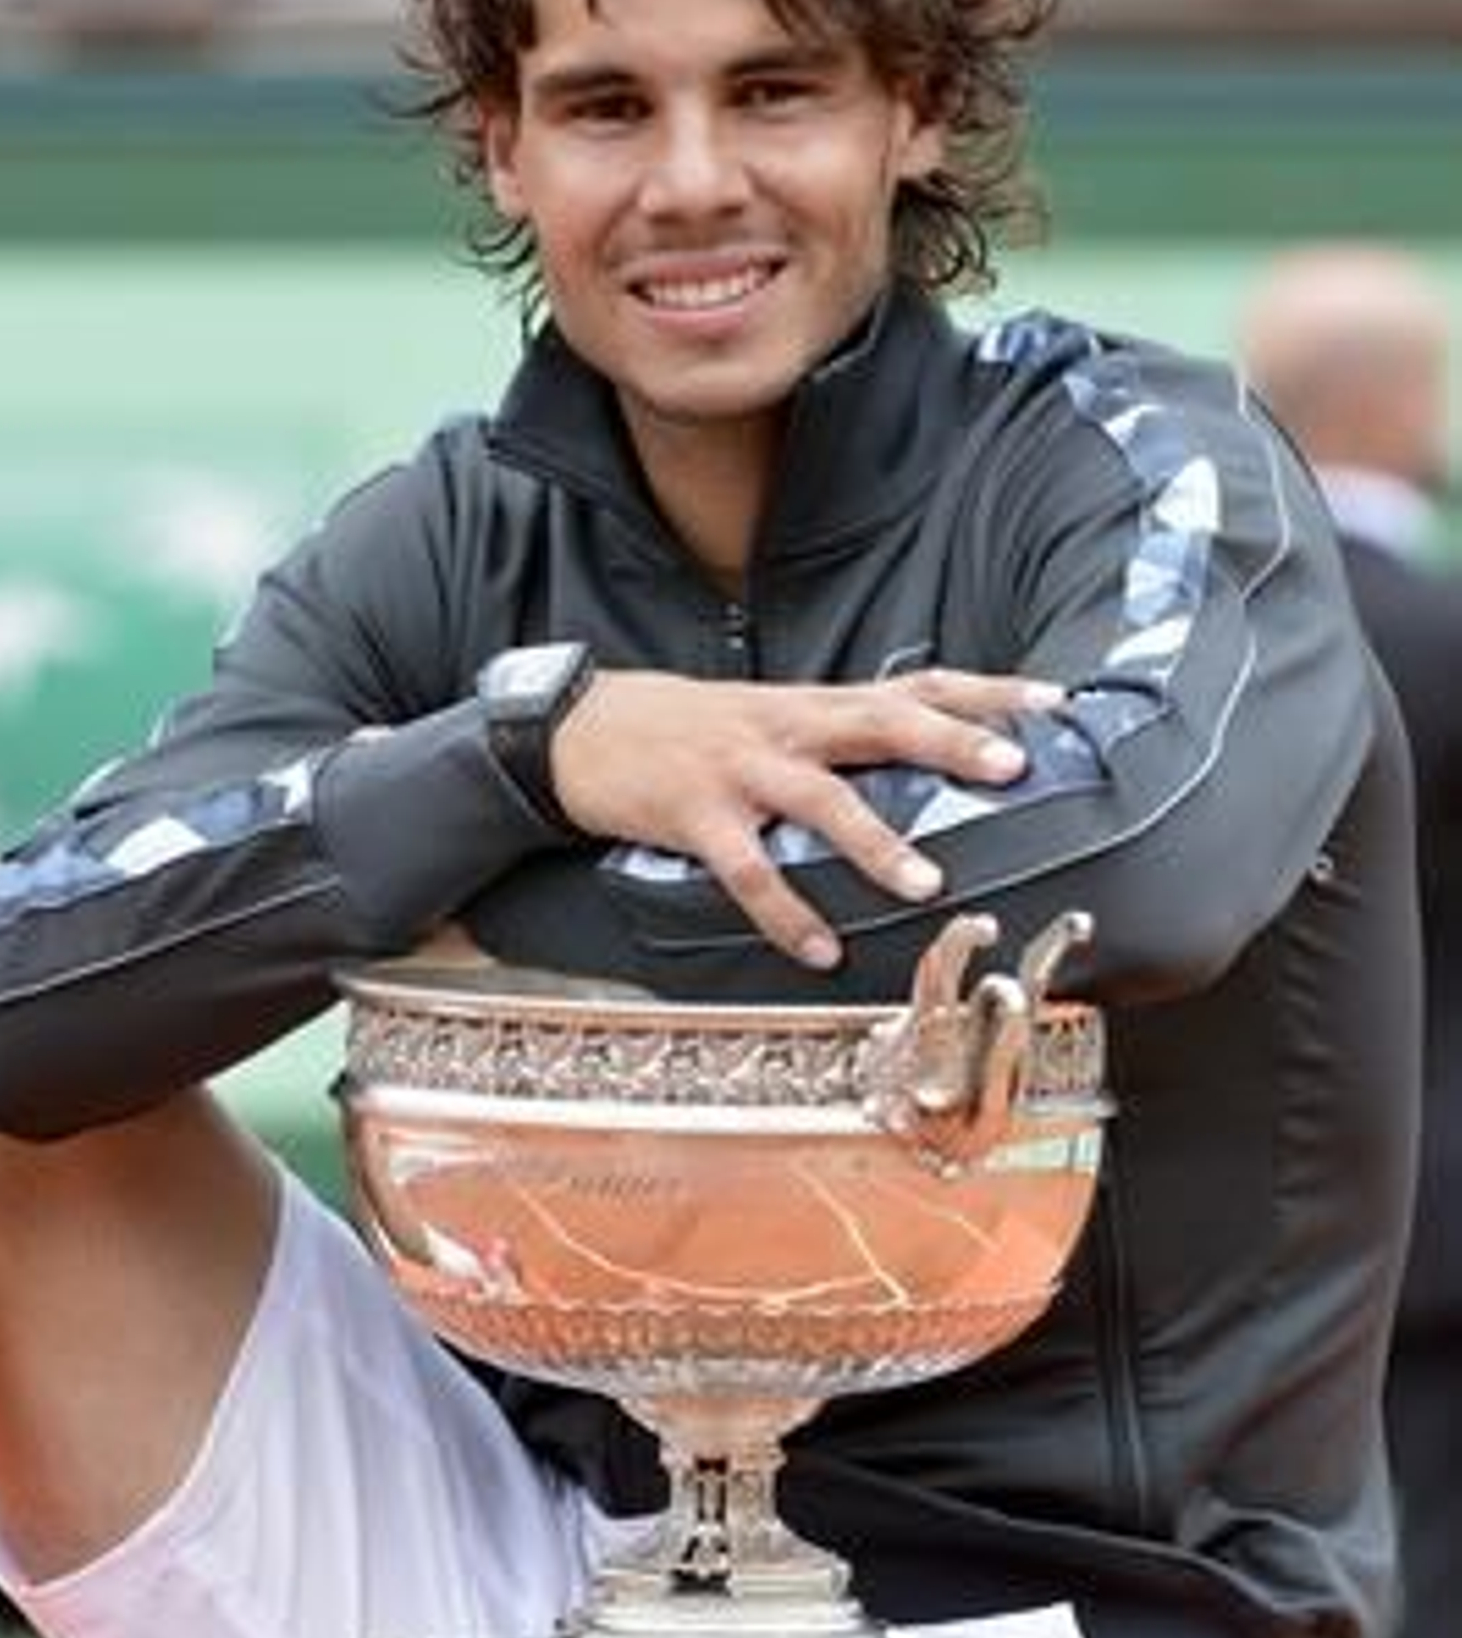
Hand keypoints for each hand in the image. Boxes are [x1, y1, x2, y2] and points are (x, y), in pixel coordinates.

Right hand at [551, 665, 1061, 968]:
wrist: (582, 728)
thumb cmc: (693, 729)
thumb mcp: (773, 717)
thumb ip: (842, 736)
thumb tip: (927, 759)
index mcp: (815, 704)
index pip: (914, 685)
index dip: (984, 692)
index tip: (1054, 701)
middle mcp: (788, 727)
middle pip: (882, 723)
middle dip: (949, 743)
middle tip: (1012, 767)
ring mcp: (741, 769)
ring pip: (820, 800)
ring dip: (876, 843)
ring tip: (926, 885)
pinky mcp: (695, 814)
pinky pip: (747, 870)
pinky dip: (784, 913)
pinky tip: (819, 952)